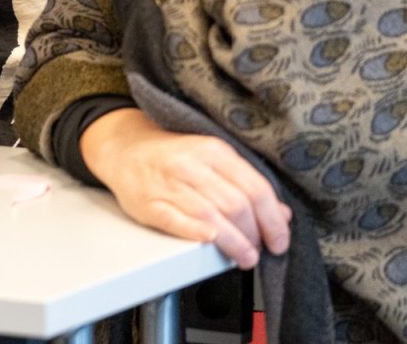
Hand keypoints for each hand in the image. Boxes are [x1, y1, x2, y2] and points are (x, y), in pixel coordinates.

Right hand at [81, 108, 289, 268]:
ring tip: (244, 256)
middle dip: (255, 235)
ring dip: (235, 243)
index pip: (256, 189)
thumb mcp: (212, 159)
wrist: (124, 149)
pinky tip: (212, 243)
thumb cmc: (171, 157)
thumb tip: (282, 214)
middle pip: (237, 206)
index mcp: (213, 151)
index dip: (273, 220)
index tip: (279, 240)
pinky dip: (199, 235)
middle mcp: (192, 165)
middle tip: (258, 249)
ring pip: (213, 217)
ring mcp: (169, 184)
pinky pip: (178, 222)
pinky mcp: (150, 203)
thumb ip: (246, 184)